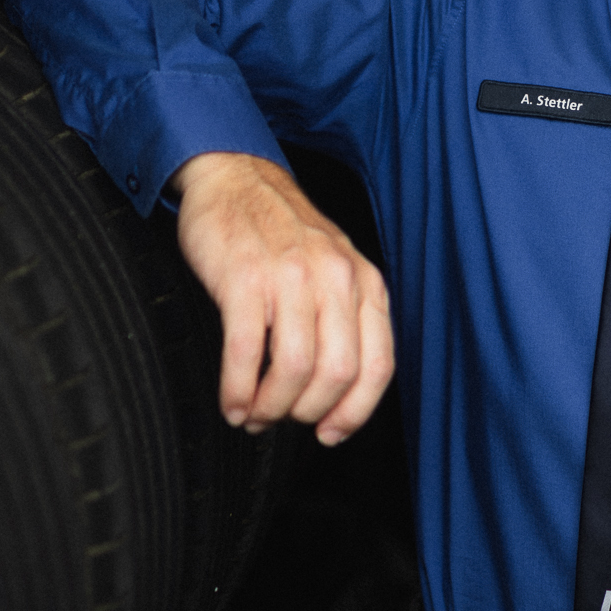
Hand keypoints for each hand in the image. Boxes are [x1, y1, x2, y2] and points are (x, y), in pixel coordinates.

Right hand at [171, 150, 394, 442]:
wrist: (234, 177)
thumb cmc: (282, 232)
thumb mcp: (334, 267)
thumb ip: (345, 318)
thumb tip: (338, 393)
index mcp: (363, 282)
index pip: (377, 366)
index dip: (355, 412)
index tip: (330, 434)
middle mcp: (335, 278)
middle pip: (337, 374)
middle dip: (308, 413)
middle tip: (282, 419)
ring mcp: (290, 276)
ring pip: (294, 370)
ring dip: (271, 407)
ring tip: (253, 415)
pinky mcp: (245, 278)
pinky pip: (246, 353)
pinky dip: (237, 390)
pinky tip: (232, 402)